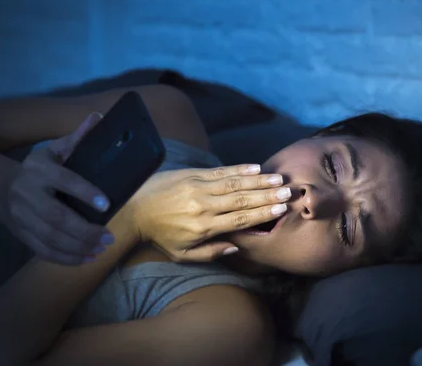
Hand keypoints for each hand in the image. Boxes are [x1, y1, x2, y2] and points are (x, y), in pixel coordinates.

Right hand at [4, 112, 113, 264]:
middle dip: (85, 230)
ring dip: (79, 247)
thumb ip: (76, 138)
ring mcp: (22, 218)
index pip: (64, 180)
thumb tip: (98, 117)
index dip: (84, 192)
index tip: (106, 203)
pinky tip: (87, 258)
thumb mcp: (53, 150)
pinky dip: (66, 258)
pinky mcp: (22, 235)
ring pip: (50, 238)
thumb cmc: (37, 169)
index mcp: (39, 170)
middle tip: (109, 236)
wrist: (0, 189)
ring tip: (102, 247)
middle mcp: (28, 194)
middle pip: (56, 217)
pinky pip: (43, 251)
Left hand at [127, 164, 290, 261]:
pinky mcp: (192, 174)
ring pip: (234, 182)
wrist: (133, 209)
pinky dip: (240, 168)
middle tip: (288, 191)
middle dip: (268, 195)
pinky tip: (256, 167)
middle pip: (242, 199)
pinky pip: (220, 171)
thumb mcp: (182, 254)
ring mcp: (198, 186)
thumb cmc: (160, 235)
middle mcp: (203, 205)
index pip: (240, 218)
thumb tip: (236, 244)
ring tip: (278, 178)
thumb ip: (210, 252)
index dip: (263, 213)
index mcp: (203, 226)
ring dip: (259, 180)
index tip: (281, 209)